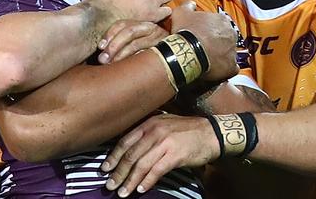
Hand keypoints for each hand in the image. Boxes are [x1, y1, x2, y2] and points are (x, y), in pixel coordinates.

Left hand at [98, 20, 167, 63]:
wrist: (180, 53)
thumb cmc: (153, 49)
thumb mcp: (139, 41)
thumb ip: (125, 42)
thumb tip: (103, 50)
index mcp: (141, 24)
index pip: (122, 24)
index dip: (110, 34)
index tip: (100, 46)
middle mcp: (149, 28)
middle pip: (129, 31)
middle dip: (114, 45)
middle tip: (102, 58)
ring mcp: (157, 37)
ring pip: (136, 43)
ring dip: (121, 54)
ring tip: (111, 64)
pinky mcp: (163, 49)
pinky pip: (147, 53)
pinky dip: (135, 59)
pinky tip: (127, 66)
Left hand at [101, 114, 218, 196]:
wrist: (211, 132)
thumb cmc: (186, 130)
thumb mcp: (164, 124)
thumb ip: (147, 133)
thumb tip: (131, 150)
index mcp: (148, 124)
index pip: (125, 142)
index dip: (113, 156)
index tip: (105, 169)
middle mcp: (154, 132)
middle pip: (130, 155)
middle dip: (118, 172)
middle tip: (110, 185)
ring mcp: (164, 143)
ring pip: (141, 165)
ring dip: (130, 181)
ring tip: (122, 192)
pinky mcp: (175, 155)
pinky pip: (156, 171)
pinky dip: (147, 182)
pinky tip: (140, 190)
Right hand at [171, 1, 238, 81]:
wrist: (187, 52)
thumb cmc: (186, 31)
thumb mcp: (181, 12)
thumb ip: (187, 5)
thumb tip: (191, 3)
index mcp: (222, 20)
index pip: (219, 22)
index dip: (209, 28)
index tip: (201, 32)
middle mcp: (232, 34)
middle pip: (226, 37)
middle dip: (217, 41)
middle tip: (204, 46)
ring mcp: (233, 51)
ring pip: (229, 52)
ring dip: (221, 55)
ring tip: (207, 58)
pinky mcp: (231, 67)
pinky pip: (231, 68)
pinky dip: (224, 69)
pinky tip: (214, 69)